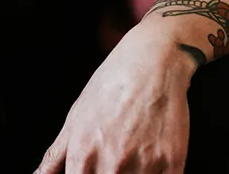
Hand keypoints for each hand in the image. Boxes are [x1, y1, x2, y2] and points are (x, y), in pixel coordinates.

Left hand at [37, 24, 193, 173]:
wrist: (149, 65)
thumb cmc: (108, 90)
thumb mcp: (73, 120)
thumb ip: (56, 156)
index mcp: (82, 155)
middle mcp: (112, 163)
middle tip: (111, 162)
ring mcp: (144, 164)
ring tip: (130, 158)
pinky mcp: (173, 162)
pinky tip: (149, 165)